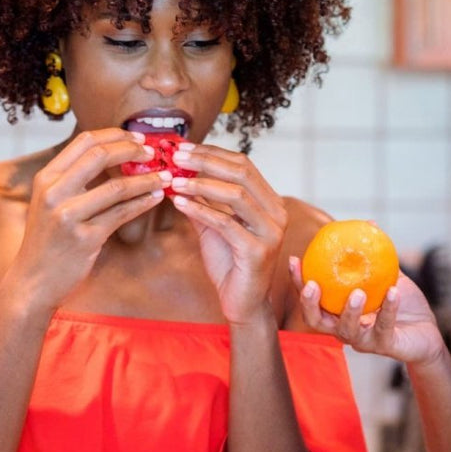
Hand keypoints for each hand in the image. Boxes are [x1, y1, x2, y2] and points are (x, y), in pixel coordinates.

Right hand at [7, 129, 166, 309]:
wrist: (33, 281)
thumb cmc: (48, 241)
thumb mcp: (51, 202)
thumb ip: (74, 179)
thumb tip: (112, 154)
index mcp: (46, 178)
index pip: (84, 142)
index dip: (115, 135)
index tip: (137, 137)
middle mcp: (54, 192)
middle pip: (100, 156)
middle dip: (132, 150)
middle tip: (154, 153)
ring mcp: (68, 215)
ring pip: (116, 186)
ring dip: (147, 179)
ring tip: (166, 176)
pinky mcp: (85, 238)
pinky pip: (121, 214)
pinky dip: (143, 202)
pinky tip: (156, 197)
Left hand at [168, 143, 287, 326]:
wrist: (242, 303)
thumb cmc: (230, 264)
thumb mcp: (212, 225)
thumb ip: (201, 200)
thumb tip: (176, 173)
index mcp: (270, 202)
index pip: (243, 164)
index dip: (212, 153)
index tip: (183, 148)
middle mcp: (277, 213)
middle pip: (242, 173)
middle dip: (206, 162)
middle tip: (176, 157)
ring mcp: (271, 232)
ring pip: (236, 195)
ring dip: (200, 184)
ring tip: (173, 181)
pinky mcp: (258, 251)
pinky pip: (226, 223)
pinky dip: (200, 210)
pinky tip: (179, 203)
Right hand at [289, 259, 444, 366]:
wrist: (428, 332)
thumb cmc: (404, 305)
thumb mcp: (388, 276)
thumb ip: (376, 257)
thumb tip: (368, 223)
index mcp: (339, 312)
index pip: (312, 298)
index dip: (299, 281)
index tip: (294, 259)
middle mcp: (345, 329)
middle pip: (317, 321)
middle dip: (310, 305)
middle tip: (312, 285)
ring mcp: (364, 340)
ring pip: (347, 331)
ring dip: (350, 312)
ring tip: (357, 292)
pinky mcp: (385, 346)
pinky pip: (384, 327)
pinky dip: (389, 309)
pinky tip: (393, 291)